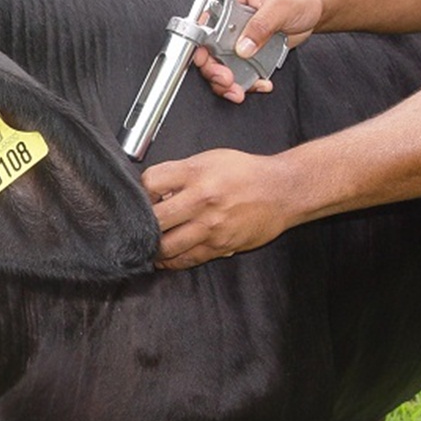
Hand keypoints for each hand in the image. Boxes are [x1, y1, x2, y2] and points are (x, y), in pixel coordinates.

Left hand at [141, 149, 297, 268]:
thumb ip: (180, 174)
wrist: (282, 191)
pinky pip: (187, 259)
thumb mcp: (210, 159)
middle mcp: (202, 199)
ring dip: (153, 248)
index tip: (141, 198)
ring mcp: (210, 226)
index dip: (141, 192)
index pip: (151, 183)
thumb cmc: (247, 173)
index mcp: (196, 173)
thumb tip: (155, 191)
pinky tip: (164, 257)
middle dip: (142, 224)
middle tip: (138, 227)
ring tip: (148, 244)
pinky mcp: (220, 246)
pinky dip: (171, 261)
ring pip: (167, 246)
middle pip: (155, 219)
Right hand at [195, 0, 324, 102]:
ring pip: (220, 64)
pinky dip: (246, 82)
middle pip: (207, 47)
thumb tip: (243, 46)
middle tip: (226, 79)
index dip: (201, 42)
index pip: (205, 20)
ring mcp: (236, 37)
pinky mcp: (247, 51)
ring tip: (239, 90)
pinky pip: (239, 71)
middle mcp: (228, 18)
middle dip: (214, 68)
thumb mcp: (283, 4)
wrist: (316, 6)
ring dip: (227, 82)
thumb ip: (261, 24)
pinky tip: (259, 84)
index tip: (207, 58)